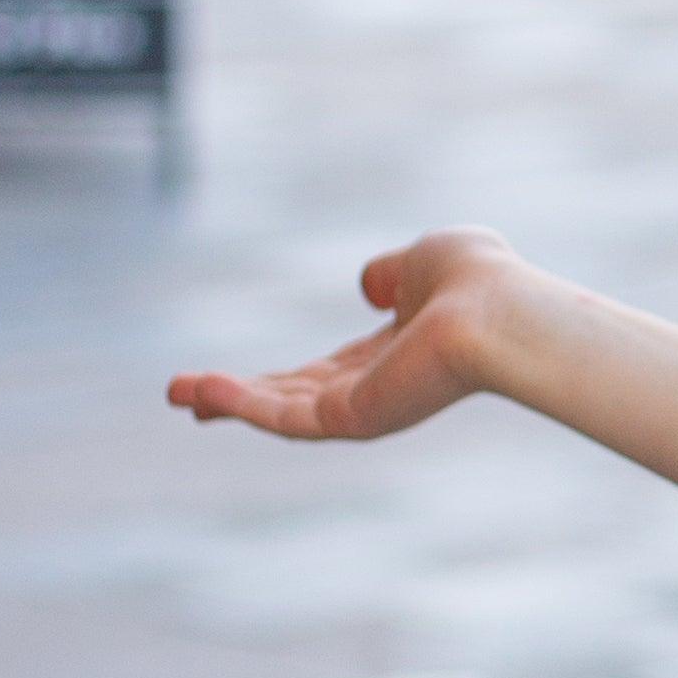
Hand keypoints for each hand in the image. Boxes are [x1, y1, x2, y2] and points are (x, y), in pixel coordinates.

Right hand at [168, 230, 527, 438]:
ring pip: (283, 412)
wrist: (501, 310)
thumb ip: (393, 272)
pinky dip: (241, 405)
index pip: (326, 371)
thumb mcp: (426, 260)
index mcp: (395, 353)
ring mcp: (369, 406)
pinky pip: (287, 417)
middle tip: (184, 392)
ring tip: (175, 392)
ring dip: (227, 402)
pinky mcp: (358, 417)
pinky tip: (202, 390)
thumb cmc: (479, 281)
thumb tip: (370, 286)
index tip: (227, 374)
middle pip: (295, 398)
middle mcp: (381, 385)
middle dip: (239, 396)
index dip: (278, 373)